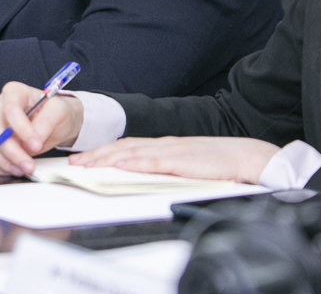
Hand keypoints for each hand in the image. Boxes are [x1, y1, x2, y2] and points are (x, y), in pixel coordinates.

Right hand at [0, 82, 83, 176]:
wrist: (56, 124)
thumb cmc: (56, 112)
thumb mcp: (59, 111)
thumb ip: (46, 122)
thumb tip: (33, 139)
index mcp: (14, 92)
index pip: (10, 109)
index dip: (21, 129)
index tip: (35, 144)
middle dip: (13, 151)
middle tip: (29, 164)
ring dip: (4, 161)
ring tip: (23, 168)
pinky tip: (11, 169)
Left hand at [68, 136, 279, 183]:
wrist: (246, 157)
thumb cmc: (218, 163)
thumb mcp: (184, 164)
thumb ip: (163, 167)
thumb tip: (138, 176)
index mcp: (164, 146)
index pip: (126, 146)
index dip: (102, 152)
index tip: (82, 158)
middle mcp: (164, 145)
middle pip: (123, 148)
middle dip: (96, 155)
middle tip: (74, 164)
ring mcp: (173, 152)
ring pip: (133, 153)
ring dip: (107, 159)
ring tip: (87, 165)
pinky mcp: (183, 162)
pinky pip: (154, 162)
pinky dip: (135, 164)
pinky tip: (121, 167)